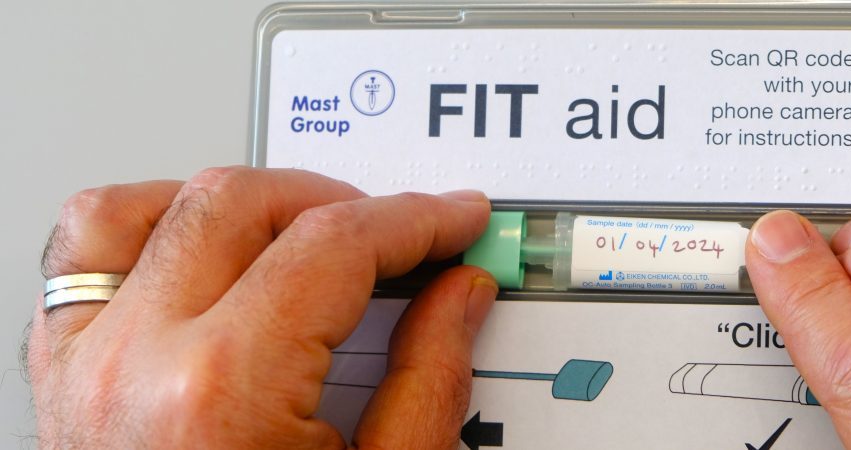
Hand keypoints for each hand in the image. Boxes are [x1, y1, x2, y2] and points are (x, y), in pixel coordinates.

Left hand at [27, 167, 496, 447]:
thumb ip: (429, 380)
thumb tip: (458, 294)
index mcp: (221, 394)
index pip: (335, 245)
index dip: (415, 219)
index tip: (452, 220)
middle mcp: (134, 365)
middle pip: (245, 203)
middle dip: (343, 203)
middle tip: (401, 235)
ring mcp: (83, 367)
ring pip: (150, 204)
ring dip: (243, 202)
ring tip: (306, 231)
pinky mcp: (61, 377)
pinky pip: (83, 248)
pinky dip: (150, 222)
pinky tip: (206, 244)